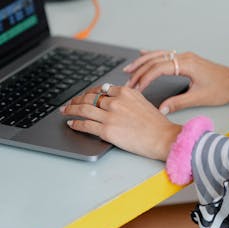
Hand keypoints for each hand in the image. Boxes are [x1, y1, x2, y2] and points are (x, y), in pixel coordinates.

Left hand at [61, 85, 181, 159]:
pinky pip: (85, 125)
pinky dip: (76, 123)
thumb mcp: (142, 102)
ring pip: (84, 109)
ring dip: (71, 109)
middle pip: (89, 97)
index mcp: (125, 92)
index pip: (101, 89)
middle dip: (77, 99)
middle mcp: (116, 101)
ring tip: (65, 111)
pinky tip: (71, 123)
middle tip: (70, 102)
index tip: (85, 96)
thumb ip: (127, 98)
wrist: (163, 137)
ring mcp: (110, 116)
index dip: (90, 93)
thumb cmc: (156, 124)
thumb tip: (113, 99)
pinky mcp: (107, 130)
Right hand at [124, 50, 228, 114]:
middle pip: (155, 60)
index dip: (145, 78)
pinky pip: (165, 55)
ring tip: (129, 70)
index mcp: (187, 64)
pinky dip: (152, 56)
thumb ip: (178, 102)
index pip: (159, 69)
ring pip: (158, 56)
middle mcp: (184, 57)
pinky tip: (143, 55)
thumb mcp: (199, 98)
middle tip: (127, 82)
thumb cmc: (222, 89)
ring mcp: (185, 56)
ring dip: (142, 62)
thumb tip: (162, 109)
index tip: (136, 88)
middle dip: (139, 71)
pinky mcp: (186, 59)